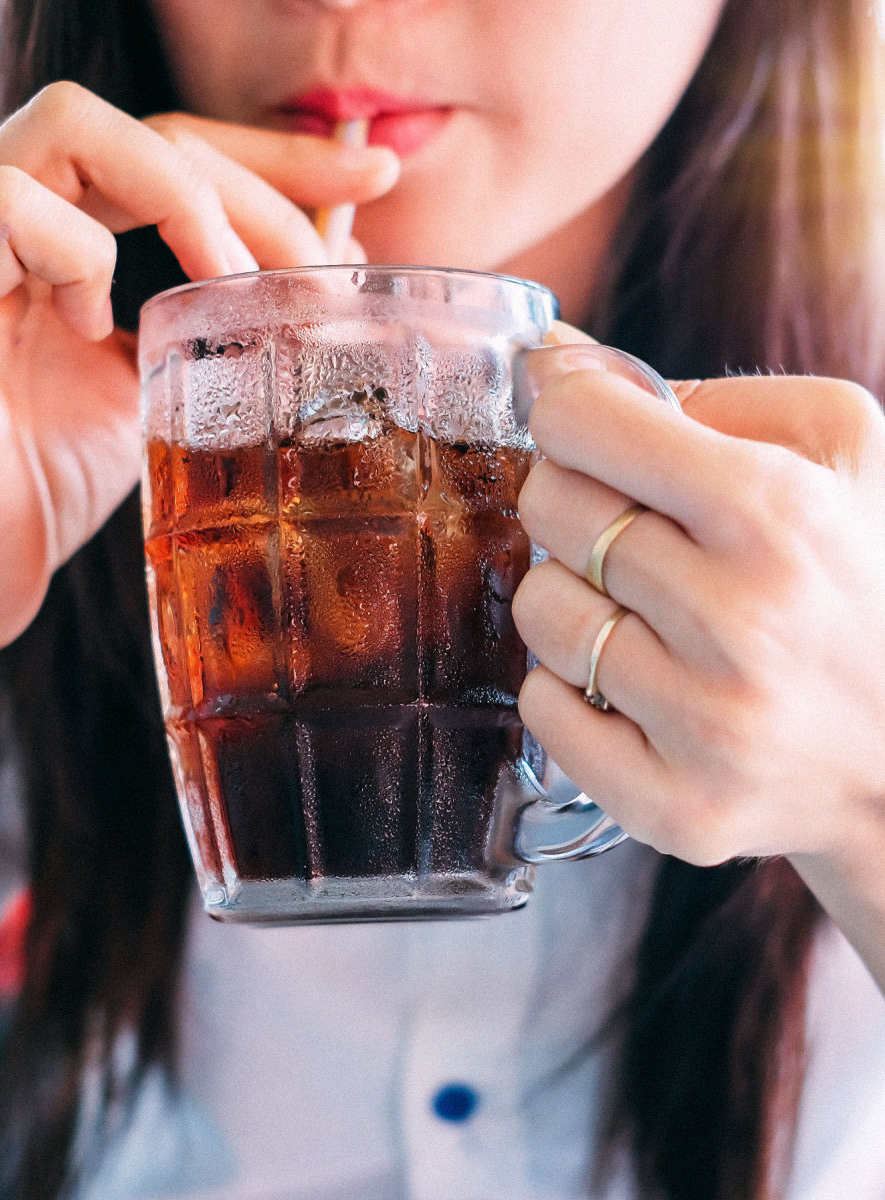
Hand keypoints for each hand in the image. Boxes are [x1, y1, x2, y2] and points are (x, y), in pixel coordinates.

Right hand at [0, 83, 398, 663]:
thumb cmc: (45, 486)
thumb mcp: (157, 386)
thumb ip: (217, 313)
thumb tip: (328, 255)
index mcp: (43, 228)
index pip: (166, 143)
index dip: (272, 154)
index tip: (371, 175)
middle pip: (134, 122)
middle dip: (254, 176)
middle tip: (319, 266)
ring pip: (66, 131)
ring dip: (178, 199)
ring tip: (223, 289)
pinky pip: (5, 211)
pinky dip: (79, 257)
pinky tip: (95, 327)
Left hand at [512, 347, 884, 873]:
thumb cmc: (866, 578)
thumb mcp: (838, 450)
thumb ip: (700, 395)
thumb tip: (556, 359)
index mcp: (775, 512)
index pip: (578, 422)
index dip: (570, 414)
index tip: (587, 428)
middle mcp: (737, 621)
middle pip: (548, 509)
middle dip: (573, 502)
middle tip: (630, 529)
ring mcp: (703, 725)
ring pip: (539, 611)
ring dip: (574, 598)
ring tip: (645, 612)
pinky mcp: (675, 806)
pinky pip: (542, 710)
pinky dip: (570, 688)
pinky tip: (636, 683)